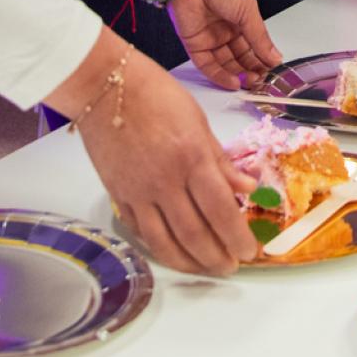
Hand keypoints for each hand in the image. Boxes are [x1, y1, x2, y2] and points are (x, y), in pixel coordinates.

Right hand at [48, 34, 257, 275]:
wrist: (106, 87)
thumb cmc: (158, 95)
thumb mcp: (198, 121)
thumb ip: (221, 160)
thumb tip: (247, 189)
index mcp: (192, 158)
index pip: (220, 210)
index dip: (237, 237)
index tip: (250, 251)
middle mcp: (165, 181)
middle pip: (194, 234)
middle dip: (217, 257)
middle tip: (232, 266)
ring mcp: (138, 192)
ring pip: (165, 243)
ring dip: (189, 263)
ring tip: (206, 269)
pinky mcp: (118, 196)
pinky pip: (141, 232)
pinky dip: (159, 247)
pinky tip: (173, 252)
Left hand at [168, 0, 281, 88]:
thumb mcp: (248, 12)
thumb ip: (260, 39)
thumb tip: (275, 57)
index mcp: (240, 18)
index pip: (252, 45)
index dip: (262, 59)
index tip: (272, 72)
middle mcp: (224, 29)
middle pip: (238, 57)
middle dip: (250, 70)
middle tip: (261, 81)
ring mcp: (208, 36)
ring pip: (224, 63)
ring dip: (237, 75)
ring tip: (250, 83)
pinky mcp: (193, 42)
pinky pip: (206, 65)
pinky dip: (219, 76)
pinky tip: (234, 82)